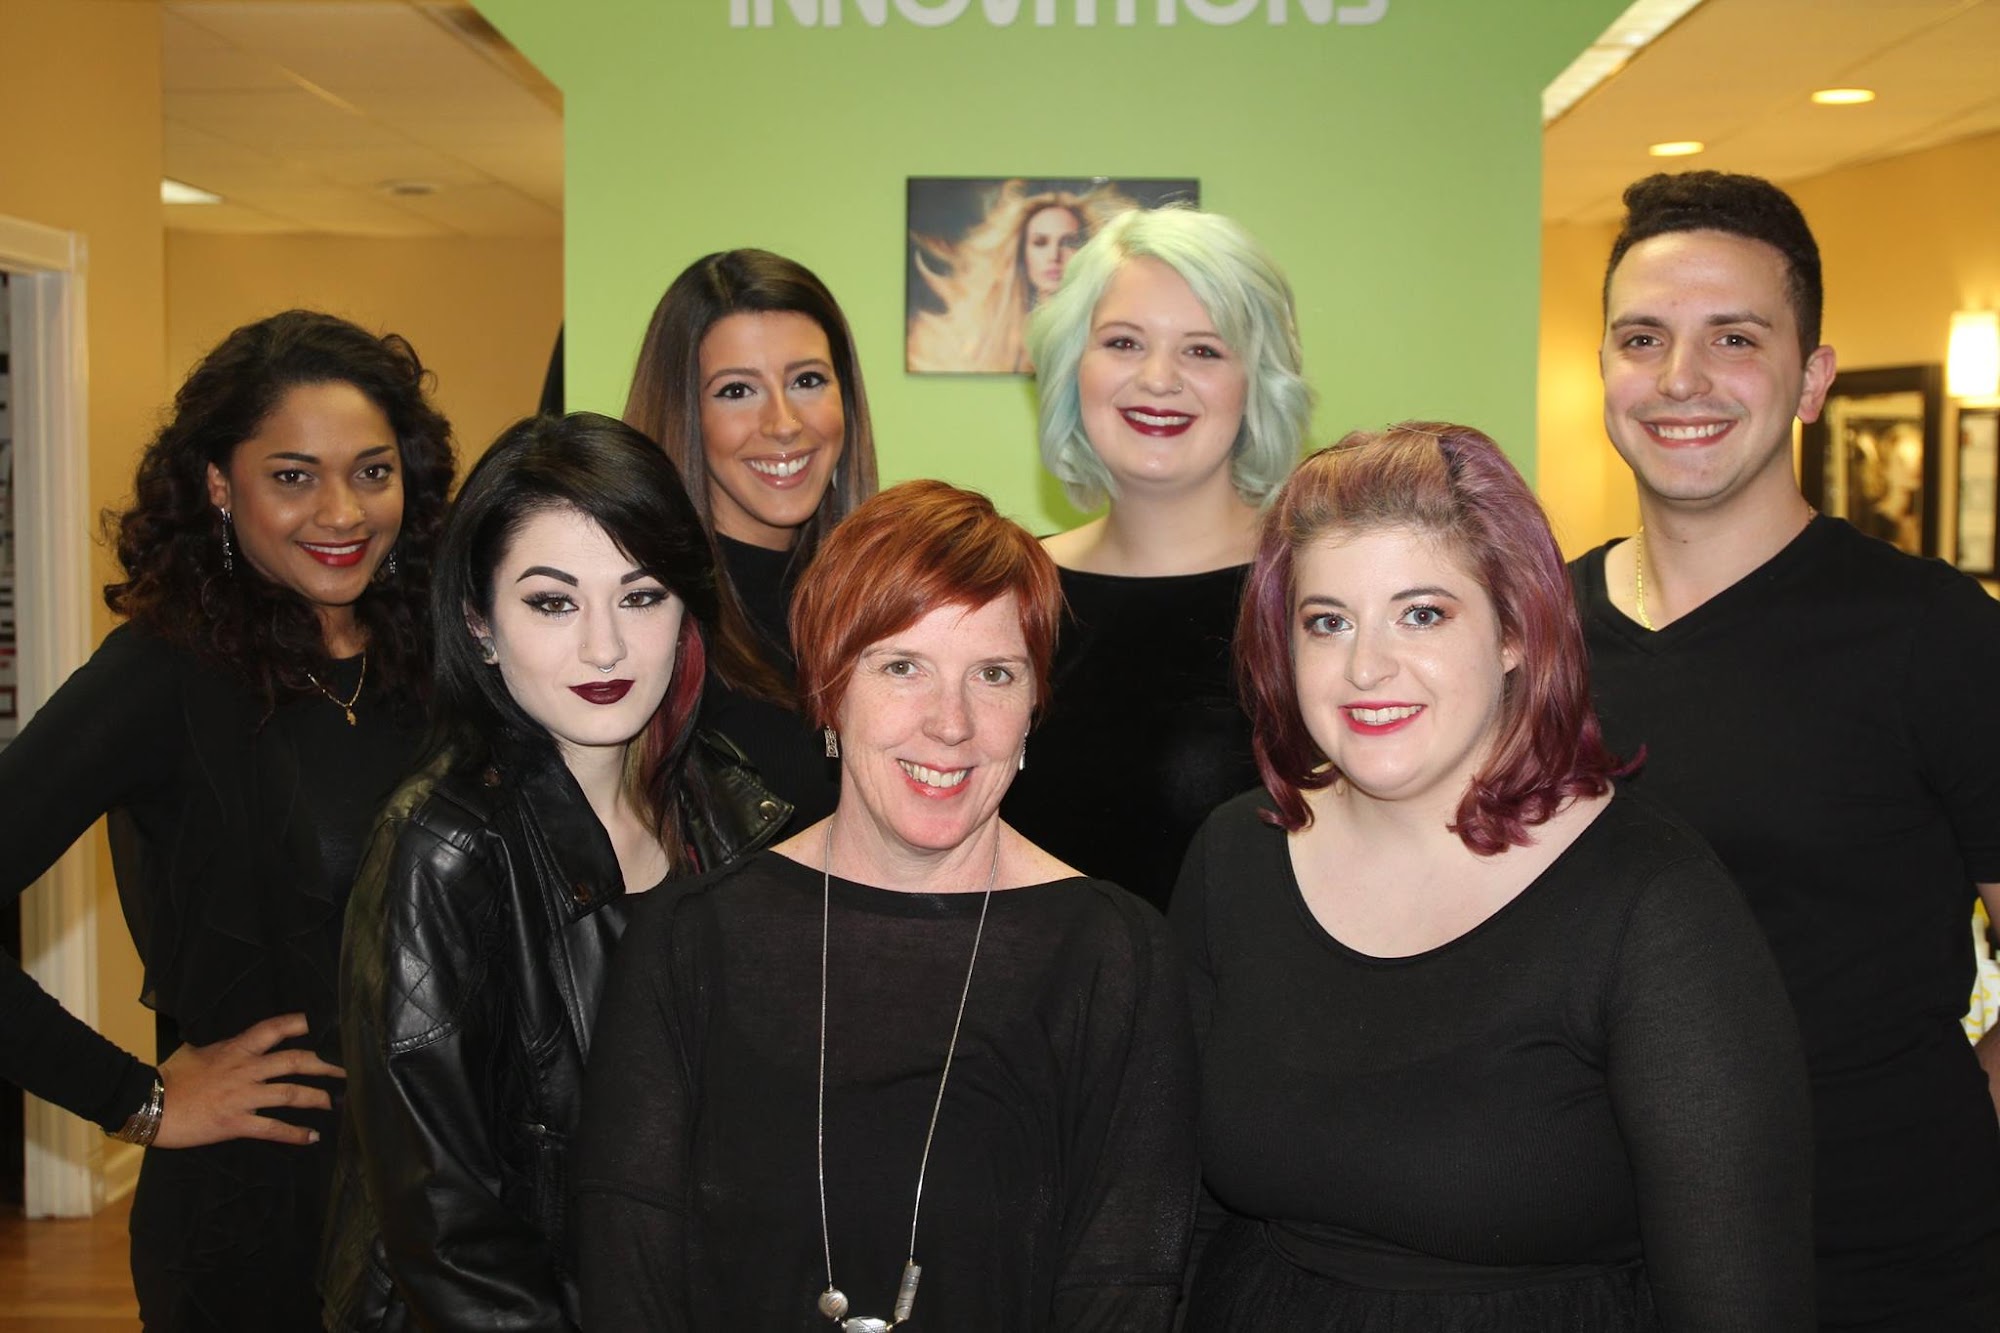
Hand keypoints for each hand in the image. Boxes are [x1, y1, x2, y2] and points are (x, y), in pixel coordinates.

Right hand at [153, 1012, 345, 1147]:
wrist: (147, 1103)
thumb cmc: (168, 1076)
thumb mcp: (197, 1051)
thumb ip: (223, 1048)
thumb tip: (235, 1045)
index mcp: (236, 1049)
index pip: (274, 1029)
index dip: (300, 1024)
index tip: (320, 1023)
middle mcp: (246, 1069)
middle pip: (296, 1060)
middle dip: (326, 1063)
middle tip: (347, 1068)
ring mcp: (243, 1096)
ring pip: (291, 1093)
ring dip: (317, 1098)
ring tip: (335, 1102)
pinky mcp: (236, 1122)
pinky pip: (273, 1128)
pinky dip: (295, 1134)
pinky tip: (311, 1137)